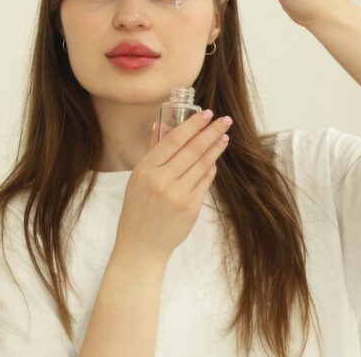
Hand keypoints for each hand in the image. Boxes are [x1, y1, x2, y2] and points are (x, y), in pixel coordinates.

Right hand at [114, 110, 231, 261]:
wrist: (141, 245)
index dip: (192, 125)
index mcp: (145, 169)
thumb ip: (151, 151)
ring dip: (215, 148)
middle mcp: (162, 180)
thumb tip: (162, 126)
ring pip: (202, 165)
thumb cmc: (136, 209)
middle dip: (211, 132)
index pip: (173, 140)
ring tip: (224, 136)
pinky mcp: (191, 208)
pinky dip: (211, 168)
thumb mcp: (136, 178)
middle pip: (192, 150)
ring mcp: (178, 195)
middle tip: (225, 120)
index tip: (207, 114)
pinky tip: (215, 159)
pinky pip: (205, 182)